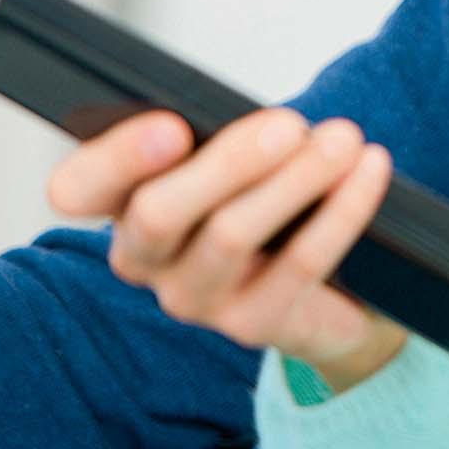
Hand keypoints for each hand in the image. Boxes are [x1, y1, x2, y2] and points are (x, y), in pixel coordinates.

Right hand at [48, 106, 406, 392]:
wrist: (333, 287)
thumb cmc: (271, 201)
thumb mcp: (240, 162)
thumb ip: (226, 138)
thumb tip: (265, 123)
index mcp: (125, 204)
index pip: (79, 187)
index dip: (114, 158)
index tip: (173, 126)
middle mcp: (147, 260)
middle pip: (158, 212)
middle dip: (227, 161)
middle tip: (289, 124)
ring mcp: (196, 301)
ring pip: (230, 236)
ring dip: (294, 179)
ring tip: (343, 140)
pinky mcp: (253, 326)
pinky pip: (298, 264)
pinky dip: (341, 210)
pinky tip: (370, 169)